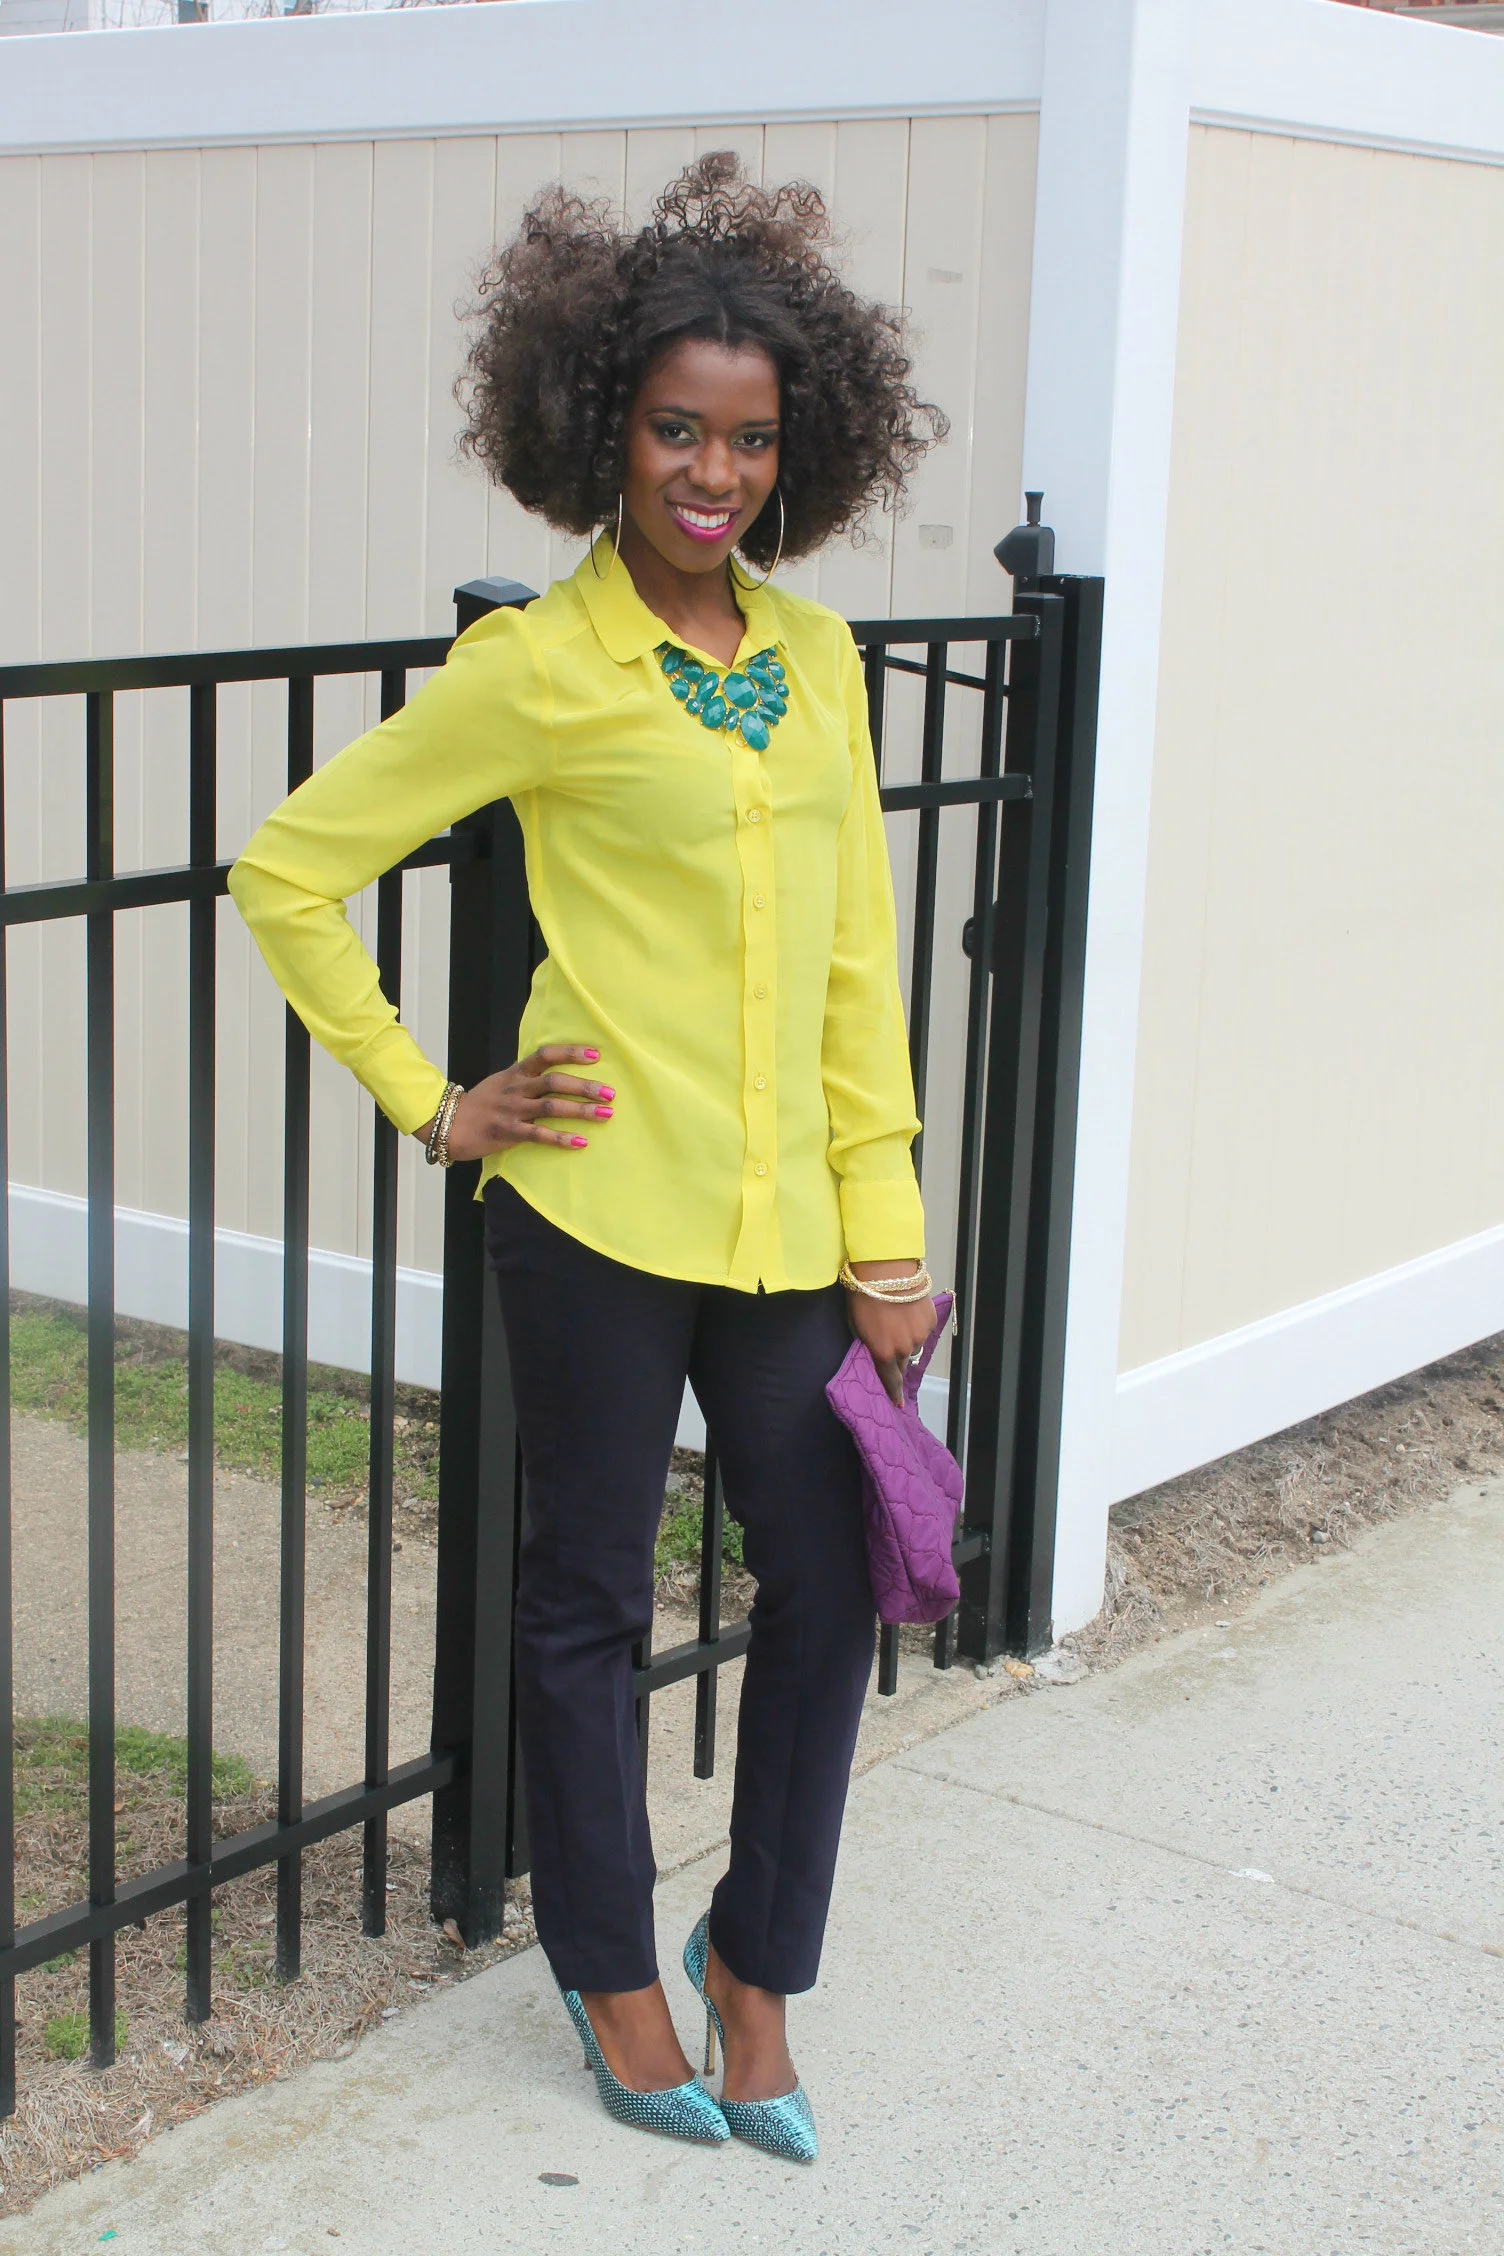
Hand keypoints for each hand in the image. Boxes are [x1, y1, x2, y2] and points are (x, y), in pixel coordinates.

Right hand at [415, 1045, 613, 1162]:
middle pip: (555, 1082)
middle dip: (585, 1086)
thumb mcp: (502, 1082)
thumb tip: (559, 1073)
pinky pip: (539, 1135)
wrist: (449, 1124)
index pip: (546, 1055)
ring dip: (581, 1111)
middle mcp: (516, 1088)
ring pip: (551, 1107)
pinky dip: (561, 1139)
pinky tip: (581, 1142)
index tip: (596, 1055)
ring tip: (605, 1115)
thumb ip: (527, 1077)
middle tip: (610, 1093)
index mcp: (516, 1073)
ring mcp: (512, 1110)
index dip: (571, 1053)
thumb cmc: (481, 1104)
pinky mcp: (508, 1133)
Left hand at [843, 1261, 936, 1405]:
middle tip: (889, 1350)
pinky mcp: (930, 1319)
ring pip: (914, 1346)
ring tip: (896, 1323)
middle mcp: (905, 1349)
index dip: (894, 1393)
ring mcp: (920, 1334)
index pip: (891, 1381)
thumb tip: (875, 1357)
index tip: (897, 1404)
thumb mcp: (856, 1326)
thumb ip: (867, 1346)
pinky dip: (915, 1326)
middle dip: (896, 1362)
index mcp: (884, 1353)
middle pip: (902, 1365)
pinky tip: (907, 1312)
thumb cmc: (862, 1296)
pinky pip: (923, 1331)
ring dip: (906, 1341)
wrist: (885, 1269)